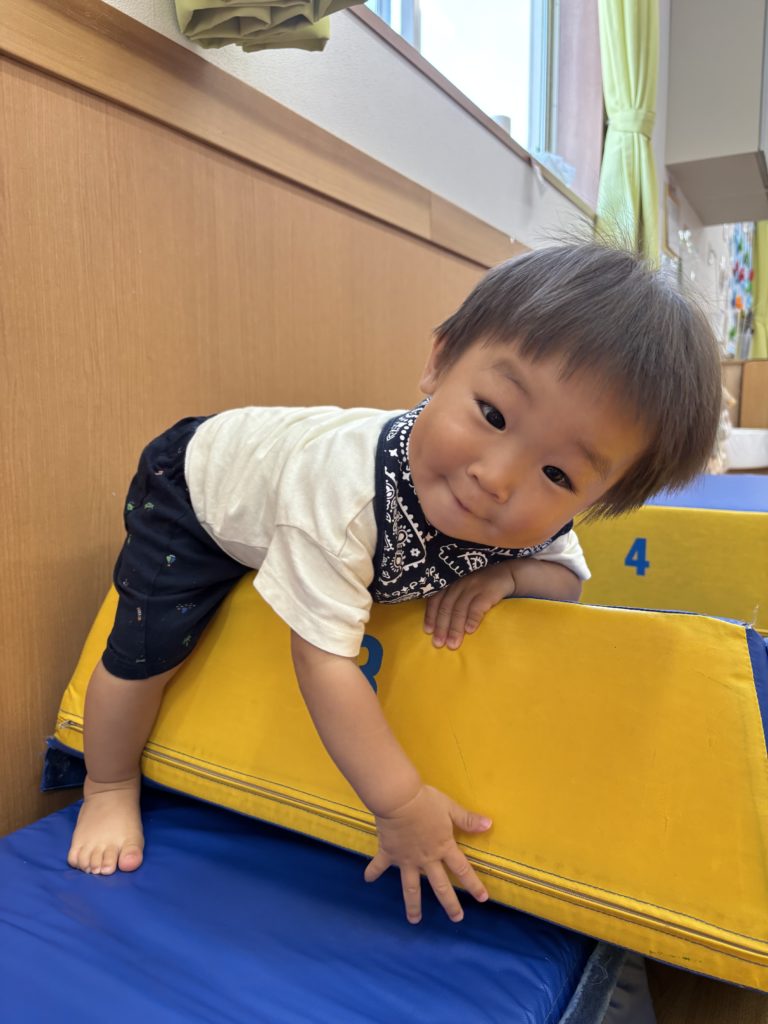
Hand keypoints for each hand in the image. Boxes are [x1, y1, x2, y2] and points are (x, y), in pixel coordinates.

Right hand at [364, 784, 491, 923]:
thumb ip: (468, 819)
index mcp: (443, 847)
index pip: (462, 869)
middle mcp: (427, 859)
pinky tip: (368, 880)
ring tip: (414, 920)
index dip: (473, 884)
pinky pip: (379, 865)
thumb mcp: (450, 807)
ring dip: (413, 905)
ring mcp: (406, 859)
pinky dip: (373, 872)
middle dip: (449, 903)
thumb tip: (489, 824)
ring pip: (411, 887)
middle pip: (440, 885)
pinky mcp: (389, 853)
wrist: (399, 799)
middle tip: (456, 918)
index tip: (482, 899)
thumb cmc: (426, 801)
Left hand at [424, 562, 515, 649]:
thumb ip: (454, 602)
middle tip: (438, 644)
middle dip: (441, 627)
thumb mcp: (464, 590)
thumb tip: (441, 627)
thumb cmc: (481, 587)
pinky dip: (472, 619)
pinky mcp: (487, 591)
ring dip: (455, 628)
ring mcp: (473, 587)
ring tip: (453, 644)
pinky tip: (470, 631)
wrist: (506, 574)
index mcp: (451, 584)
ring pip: (460, 609)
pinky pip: (477, 606)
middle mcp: (459, 585)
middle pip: (446, 607)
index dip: (431, 616)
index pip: (436, 600)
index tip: (427, 632)